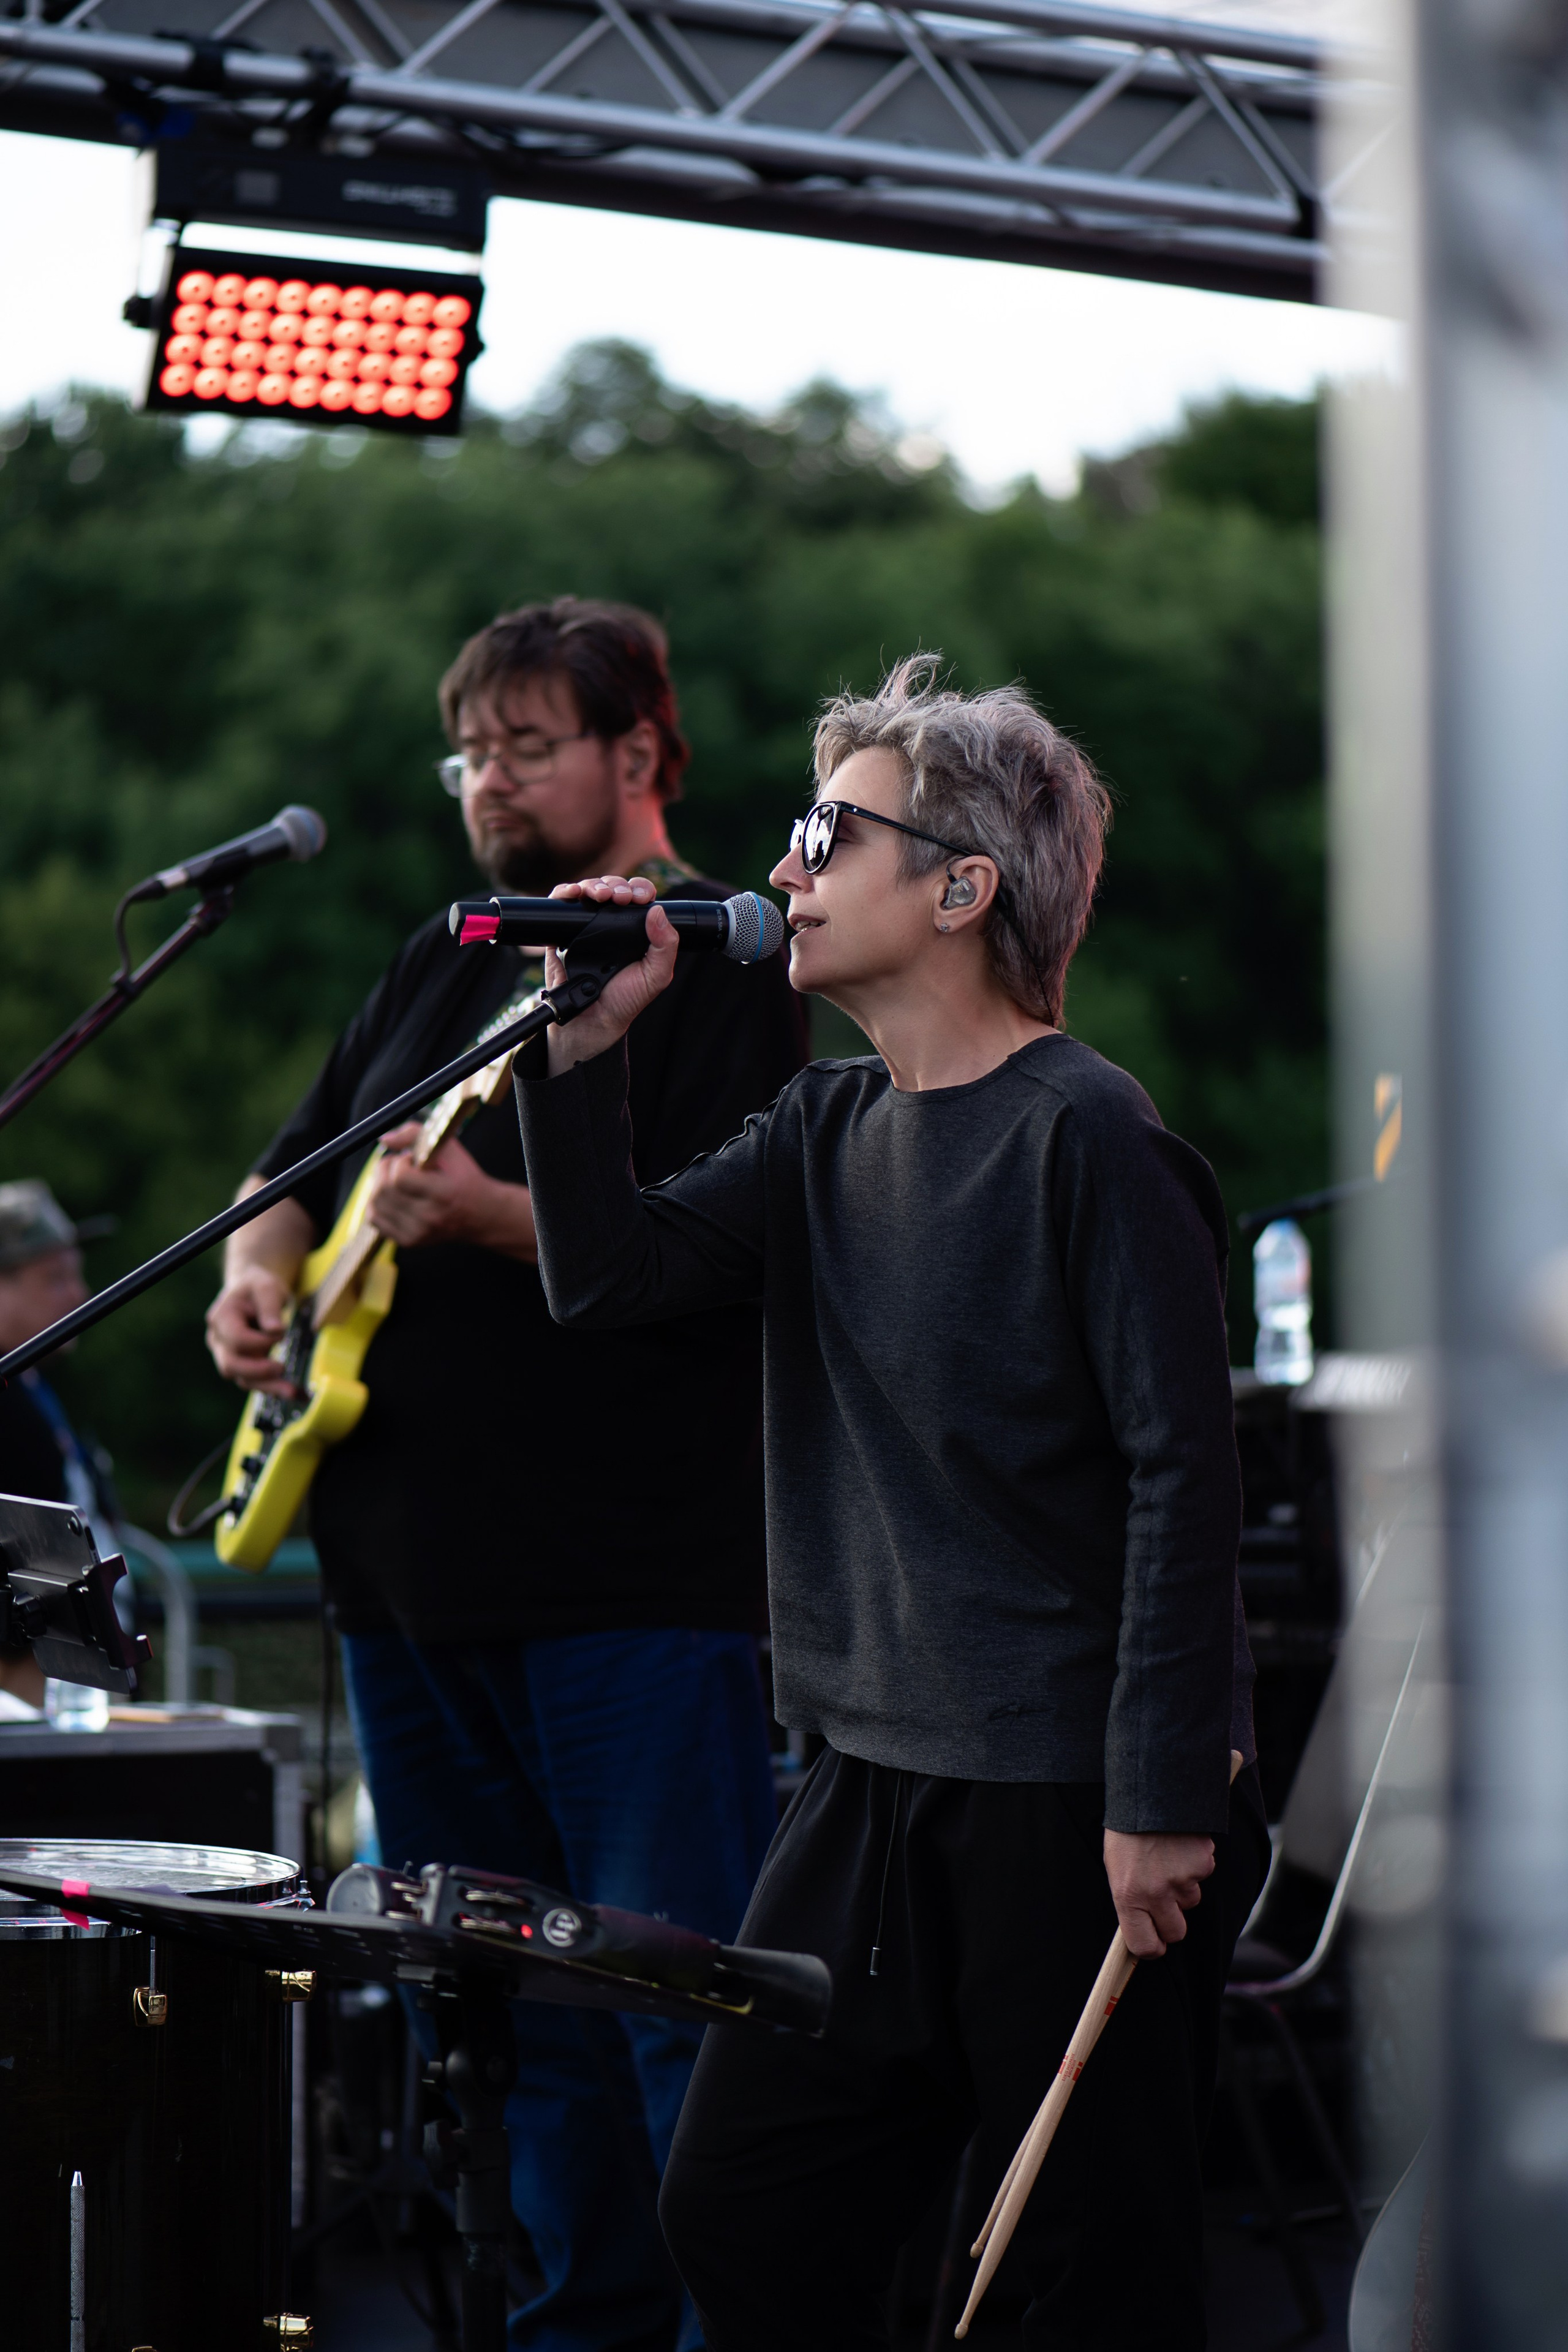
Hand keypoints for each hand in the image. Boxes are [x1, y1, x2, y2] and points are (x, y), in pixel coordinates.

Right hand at [206, 1267, 297, 1396]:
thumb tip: (275, 1330)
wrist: (251, 1292)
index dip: (258, 1341)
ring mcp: (226, 1354)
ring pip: (241, 1379)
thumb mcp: (266, 1287)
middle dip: (258, 1371)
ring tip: (292, 1392)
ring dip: (267, 1387)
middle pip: (231, 1364)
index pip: (235, 1338)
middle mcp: (218, 1339)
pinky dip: (270, 1388)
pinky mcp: (240, 1365)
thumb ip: (269, 1306)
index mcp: (221, 1317)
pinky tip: (291, 1392)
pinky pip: (251, 1381)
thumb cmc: (257, 1287)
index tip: (281, 1333)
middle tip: (282, 1368)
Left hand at [367, 1125, 536, 1260]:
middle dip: (385, 1170)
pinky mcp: (409, 1241)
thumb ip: (415, 1134)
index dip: (399, 1162)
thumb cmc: (463, 1177)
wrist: (480, 1214)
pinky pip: (375, 1219)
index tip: (409, 1159)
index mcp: (443, 1194)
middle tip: (398, 1165)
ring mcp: (418, 1233)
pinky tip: (391, 1196)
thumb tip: (384, 1140)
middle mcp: (430, 1218)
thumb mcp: (448, 1148)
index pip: (400, 1178)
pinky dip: (376, 1204)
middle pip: (384, 1190)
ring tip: (395, 1179)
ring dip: (379, 1185)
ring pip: (375, 1204)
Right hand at [543, 876, 678, 1074]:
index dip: (639, 890)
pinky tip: (572, 893)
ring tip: (598, 895)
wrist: (591, 1021)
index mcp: (636, 930)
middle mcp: (611, 924)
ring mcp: (586, 926)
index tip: (639, 898)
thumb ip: (666, 945)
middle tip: (618, 897)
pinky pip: (561, 903)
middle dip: (616, 885)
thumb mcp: (656, 976)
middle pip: (613, 888)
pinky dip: (565, 892)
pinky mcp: (562, 932)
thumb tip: (658, 911)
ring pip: (588, 891)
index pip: (639, 897)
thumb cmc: (625, 1000)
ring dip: (593, 885)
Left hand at [1103, 1828, 1215, 1956]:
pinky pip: (1202, 1875)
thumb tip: (1143, 1926)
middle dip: (1171, 1920)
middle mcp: (1156, 1893)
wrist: (1147, 1792)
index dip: (1152, 1946)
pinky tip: (1179, 1845)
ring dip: (1183, 1887)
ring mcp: (1182, 1879)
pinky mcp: (1202, 1864)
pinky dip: (1194, 1864)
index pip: (1145, 1946)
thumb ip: (1130, 1900)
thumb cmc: (1127, 1831)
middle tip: (1163, 1896)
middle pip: (1176, 1932)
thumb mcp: (1116, 1868)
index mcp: (1128, 1896)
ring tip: (1167, 1858)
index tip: (1153, 1940)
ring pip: (1191, 1901)